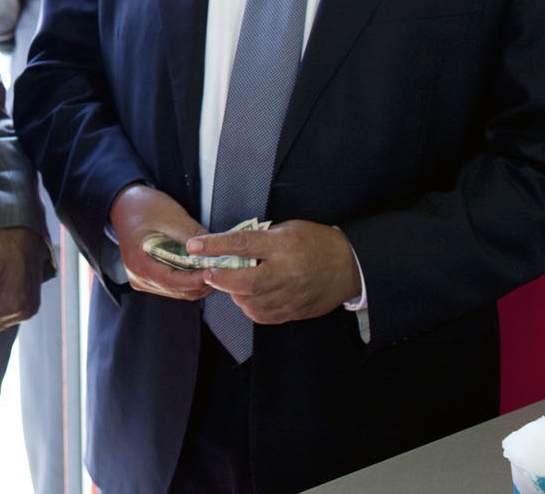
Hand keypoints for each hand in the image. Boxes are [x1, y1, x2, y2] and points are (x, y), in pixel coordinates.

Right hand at [109, 183, 213, 300]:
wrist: (125, 204)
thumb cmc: (142, 207)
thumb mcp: (170, 216)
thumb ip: (193, 236)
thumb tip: (216, 251)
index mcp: (139, 264)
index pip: (172, 281)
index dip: (196, 279)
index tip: (214, 271)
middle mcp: (140, 277)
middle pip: (178, 290)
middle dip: (202, 281)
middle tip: (222, 267)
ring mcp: (144, 280)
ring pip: (179, 291)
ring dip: (198, 281)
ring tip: (215, 266)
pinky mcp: (151, 278)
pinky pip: (176, 285)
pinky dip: (191, 279)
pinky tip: (202, 267)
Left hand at [187, 220, 359, 324]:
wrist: (349, 266)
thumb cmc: (317, 243)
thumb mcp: (288, 229)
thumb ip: (261, 238)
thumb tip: (231, 246)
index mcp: (283, 246)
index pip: (242, 244)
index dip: (214, 246)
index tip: (195, 246)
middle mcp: (286, 272)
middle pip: (244, 281)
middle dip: (220, 278)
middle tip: (209, 272)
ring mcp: (290, 295)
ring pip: (250, 302)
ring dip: (234, 293)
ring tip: (232, 283)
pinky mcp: (293, 312)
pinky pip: (262, 315)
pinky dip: (250, 306)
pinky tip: (249, 296)